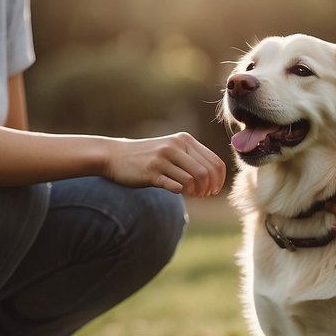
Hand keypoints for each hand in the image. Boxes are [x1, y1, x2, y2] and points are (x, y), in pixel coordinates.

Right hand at [105, 133, 226, 196]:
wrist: (116, 155)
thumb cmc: (149, 156)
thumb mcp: (172, 149)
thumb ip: (192, 157)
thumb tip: (216, 176)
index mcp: (184, 140)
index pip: (214, 161)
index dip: (219, 179)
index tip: (215, 189)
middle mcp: (174, 146)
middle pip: (205, 172)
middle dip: (209, 188)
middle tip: (204, 195)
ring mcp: (162, 159)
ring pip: (192, 180)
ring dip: (196, 192)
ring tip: (193, 195)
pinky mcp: (151, 172)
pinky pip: (174, 186)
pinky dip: (181, 192)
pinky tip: (179, 192)